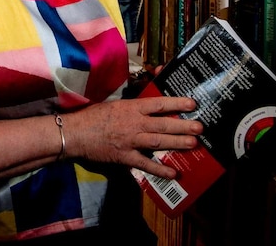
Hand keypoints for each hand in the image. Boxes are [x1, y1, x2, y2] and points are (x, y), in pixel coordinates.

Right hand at [62, 96, 202, 179]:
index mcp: (132, 107)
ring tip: (193, 143)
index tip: (192, 104)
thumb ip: (133, 104)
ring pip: (158, 142)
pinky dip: (159, 169)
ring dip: (177, 143)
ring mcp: (130, 141)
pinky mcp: (125, 156)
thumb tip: (149, 103)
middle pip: (163, 124)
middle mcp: (134, 123)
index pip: (159, 104)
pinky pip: (144, 164)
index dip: (177, 104)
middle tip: (200, 128)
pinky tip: (172, 173)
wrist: (75, 132)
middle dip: (183, 126)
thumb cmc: (93, 115)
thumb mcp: (114, 103)